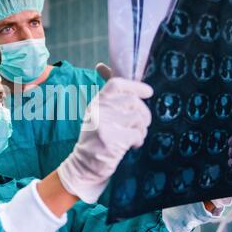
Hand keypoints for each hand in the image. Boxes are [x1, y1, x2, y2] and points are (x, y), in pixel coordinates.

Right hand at [57, 77, 152, 202]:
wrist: (83, 166)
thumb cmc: (95, 139)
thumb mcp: (97, 113)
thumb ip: (106, 95)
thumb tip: (102, 65)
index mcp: (96, 102)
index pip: (117, 84)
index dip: (136, 86)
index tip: (148, 92)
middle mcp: (98, 110)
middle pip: (133, 102)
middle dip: (143, 114)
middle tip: (141, 125)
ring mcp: (104, 124)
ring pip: (138, 118)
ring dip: (141, 129)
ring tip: (134, 137)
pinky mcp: (111, 139)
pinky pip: (137, 134)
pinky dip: (138, 140)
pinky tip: (131, 145)